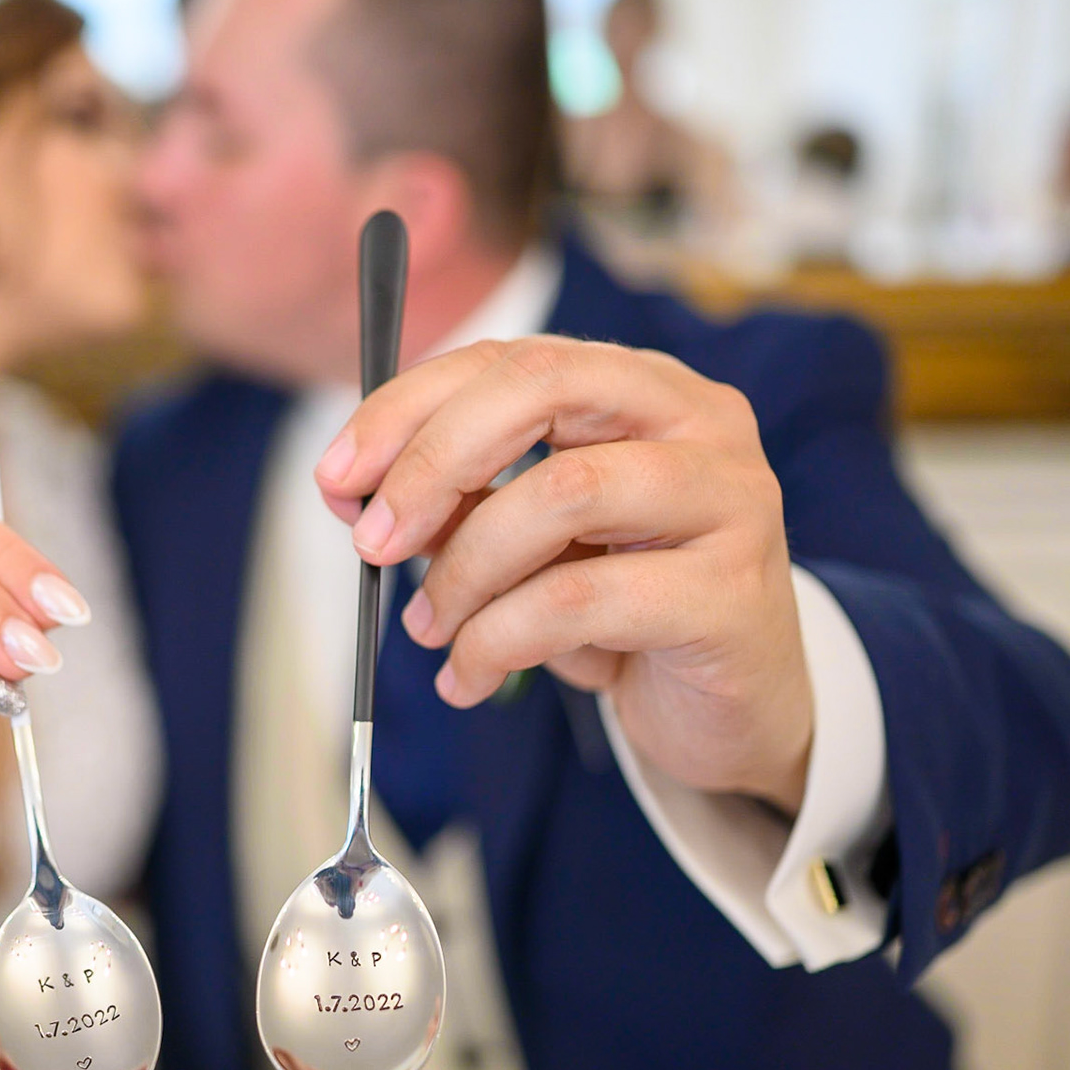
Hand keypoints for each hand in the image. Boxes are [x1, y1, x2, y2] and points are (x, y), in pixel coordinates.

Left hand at [316, 336, 813, 815]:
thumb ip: (455, 502)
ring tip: (429, 628)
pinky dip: (499, 641)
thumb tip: (352, 490)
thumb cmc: (620, 609)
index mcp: (640, 387)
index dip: (408, 408)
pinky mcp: (732, 592)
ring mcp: (730, 498)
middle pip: (542, 390)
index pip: (509, 359)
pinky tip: (470, 676)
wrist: (731, 709)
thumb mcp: (527, 543)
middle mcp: (698, 420)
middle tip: (373, 543)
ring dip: (465, 569)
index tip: (336, 475)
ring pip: (563, 494)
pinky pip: (583, 600)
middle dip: (433, 463)